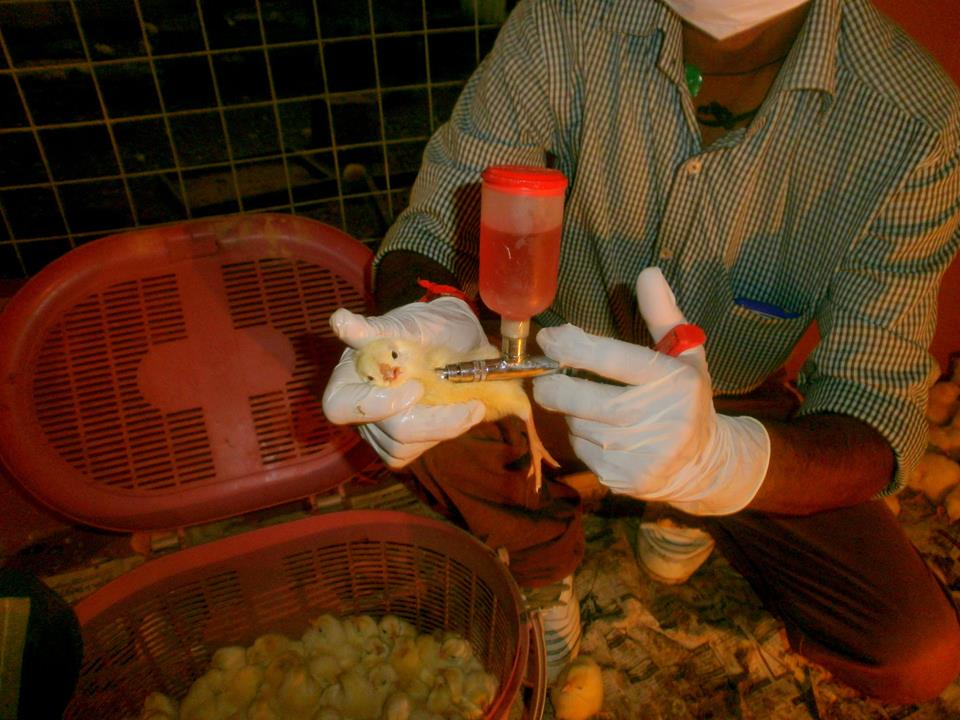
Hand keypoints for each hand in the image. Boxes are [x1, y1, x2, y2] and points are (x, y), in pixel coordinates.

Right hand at [322, 297, 487, 467]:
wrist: (457, 341)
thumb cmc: (427, 327)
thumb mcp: (408, 324)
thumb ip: (375, 329)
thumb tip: (339, 320)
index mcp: (347, 376)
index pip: (340, 406)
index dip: (376, 405)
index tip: (417, 388)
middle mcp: (356, 407)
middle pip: (386, 431)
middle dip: (432, 422)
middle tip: (471, 407)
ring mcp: (376, 429)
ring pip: (403, 448)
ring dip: (443, 430)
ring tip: (471, 407)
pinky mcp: (398, 443)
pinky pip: (413, 452)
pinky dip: (441, 436)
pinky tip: (460, 415)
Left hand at [532, 268, 769, 514]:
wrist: (703, 465)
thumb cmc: (687, 400)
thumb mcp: (686, 357)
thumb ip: (663, 316)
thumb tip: (648, 273)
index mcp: (675, 382)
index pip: (614, 360)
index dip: (574, 347)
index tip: (550, 339)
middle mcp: (659, 419)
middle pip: (583, 399)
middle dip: (554, 384)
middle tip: (546, 376)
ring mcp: (640, 453)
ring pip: (578, 424)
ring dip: (572, 412)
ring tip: (590, 405)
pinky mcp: (623, 477)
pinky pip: (582, 449)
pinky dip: (582, 437)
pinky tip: (601, 432)